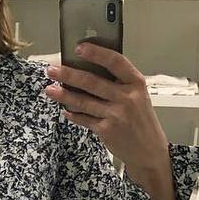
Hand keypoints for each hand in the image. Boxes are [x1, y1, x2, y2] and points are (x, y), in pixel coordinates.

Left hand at [44, 43, 169, 171]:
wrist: (149, 151)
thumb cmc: (142, 121)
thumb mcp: (139, 96)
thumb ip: (120, 84)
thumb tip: (90, 70)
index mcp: (136, 83)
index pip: (114, 61)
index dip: (96, 53)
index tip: (78, 47)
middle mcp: (126, 97)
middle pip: (92, 82)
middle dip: (68, 75)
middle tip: (51, 70)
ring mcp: (115, 115)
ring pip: (84, 101)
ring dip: (64, 95)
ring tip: (49, 90)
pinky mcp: (106, 130)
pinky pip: (84, 119)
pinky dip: (73, 114)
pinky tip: (65, 110)